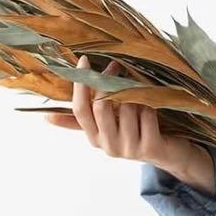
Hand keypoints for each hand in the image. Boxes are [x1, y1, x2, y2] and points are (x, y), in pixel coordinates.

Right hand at [44, 54, 191, 167]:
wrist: (171, 154)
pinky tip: (154, 105)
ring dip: (134, 93)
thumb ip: (80, 120)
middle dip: (108, 82)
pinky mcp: (149, 147)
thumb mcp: (108, 127)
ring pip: (126, 108)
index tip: (83, 61)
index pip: (79, 111)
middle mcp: (108, 146)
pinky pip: (147, 113)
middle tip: (116, 66)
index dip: (80, 85)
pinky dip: (150, 104)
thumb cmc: (136, 132)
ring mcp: (129, 149)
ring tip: (140, 91)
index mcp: (95, 138)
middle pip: (100, 107)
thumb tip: (45, 117)